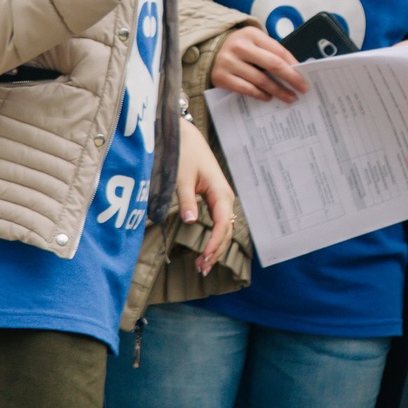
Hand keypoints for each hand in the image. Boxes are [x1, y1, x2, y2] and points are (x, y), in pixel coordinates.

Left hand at [176, 118, 235, 275]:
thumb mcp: (181, 177)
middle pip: (226, 231)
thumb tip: (190, 221)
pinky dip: (213, 238)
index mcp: (221, 193)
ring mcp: (221, 199)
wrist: (186, 137)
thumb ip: (186, 200)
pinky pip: (219, 223)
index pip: (222, 225)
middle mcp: (225, 198)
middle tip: (201, 269)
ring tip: (203, 265)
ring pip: (224, 229)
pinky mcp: (215, 199)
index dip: (214, 244)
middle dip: (216, 251)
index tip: (203, 259)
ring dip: (216, 247)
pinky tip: (206, 250)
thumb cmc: (184, 155)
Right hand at [211, 24, 307, 102]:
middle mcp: (239, 46)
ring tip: (289, 97)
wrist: (209, 51)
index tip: (304, 78)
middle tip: (302, 89)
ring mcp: (229, 62)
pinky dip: (260, 94)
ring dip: (278, 90)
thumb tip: (295, 70)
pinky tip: (268, 97)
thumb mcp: (254, 42)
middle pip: (273, 64)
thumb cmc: (240, 48)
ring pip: (260, 79)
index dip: (294, 65)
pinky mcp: (221, 77)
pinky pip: (246, 89)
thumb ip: (271, 52)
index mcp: (252, 34)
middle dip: (291, 78)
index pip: (279, 51)